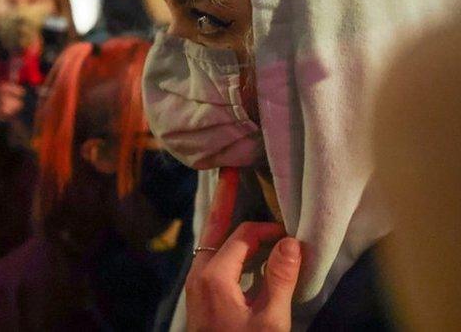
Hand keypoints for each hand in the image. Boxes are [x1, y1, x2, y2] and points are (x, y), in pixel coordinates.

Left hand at [185, 168, 301, 331]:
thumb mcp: (270, 320)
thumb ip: (279, 279)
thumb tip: (291, 241)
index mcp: (213, 276)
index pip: (241, 236)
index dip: (266, 229)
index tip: (291, 235)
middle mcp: (199, 276)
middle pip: (214, 229)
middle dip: (223, 200)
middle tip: (228, 171)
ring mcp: (197, 287)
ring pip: (212, 245)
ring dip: (226, 224)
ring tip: (233, 199)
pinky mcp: (202, 298)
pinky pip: (213, 261)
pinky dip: (227, 246)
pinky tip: (240, 247)